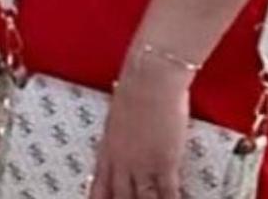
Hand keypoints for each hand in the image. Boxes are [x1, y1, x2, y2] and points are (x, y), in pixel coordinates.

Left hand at [89, 55, 190, 198]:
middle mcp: (122, 162)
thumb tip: (122, 136)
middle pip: (120, 197)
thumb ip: (119, 134)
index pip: (99, 186)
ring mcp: (143, 165)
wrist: (150, 80)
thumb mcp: (117, 116)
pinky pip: (167, 193)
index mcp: (108, 150)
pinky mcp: (164, 163)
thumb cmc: (135, 89)